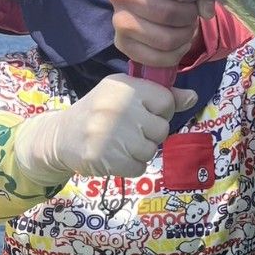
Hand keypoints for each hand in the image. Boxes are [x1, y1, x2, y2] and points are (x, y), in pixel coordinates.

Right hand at [14, 75, 196, 181]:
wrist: (62, 136)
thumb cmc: (101, 112)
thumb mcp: (128, 95)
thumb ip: (162, 96)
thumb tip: (193, 97)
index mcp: (125, 87)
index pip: (166, 101)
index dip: (160, 111)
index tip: (143, 113)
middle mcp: (119, 107)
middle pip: (161, 129)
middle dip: (149, 134)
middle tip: (128, 131)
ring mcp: (111, 133)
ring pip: (151, 150)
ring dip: (140, 151)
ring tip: (120, 143)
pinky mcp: (105, 158)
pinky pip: (138, 167)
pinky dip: (130, 166)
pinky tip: (114, 155)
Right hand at [109, 0, 214, 68]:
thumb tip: (207, 12)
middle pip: (166, 13)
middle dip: (188, 16)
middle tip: (192, 14)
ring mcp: (118, 22)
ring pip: (164, 38)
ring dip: (185, 35)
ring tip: (187, 27)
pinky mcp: (122, 45)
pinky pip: (157, 58)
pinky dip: (177, 53)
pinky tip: (181, 43)